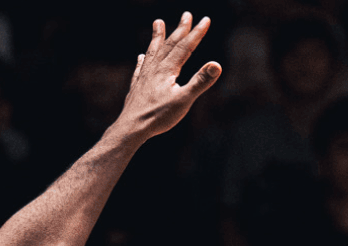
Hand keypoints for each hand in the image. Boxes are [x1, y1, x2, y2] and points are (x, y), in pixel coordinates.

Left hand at [113, 12, 220, 140]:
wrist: (131, 128)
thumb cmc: (158, 116)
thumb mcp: (184, 100)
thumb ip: (200, 82)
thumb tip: (216, 65)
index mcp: (167, 70)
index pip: (185, 47)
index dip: (196, 33)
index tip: (205, 19)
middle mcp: (155, 69)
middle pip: (169, 45)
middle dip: (180, 29)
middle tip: (187, 14)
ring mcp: (144, 77)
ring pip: (153, 52)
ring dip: (157, 37)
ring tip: (158, 22)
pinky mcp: (137, 88)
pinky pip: (140, 69)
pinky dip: (143, 60)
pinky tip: (141, 56)